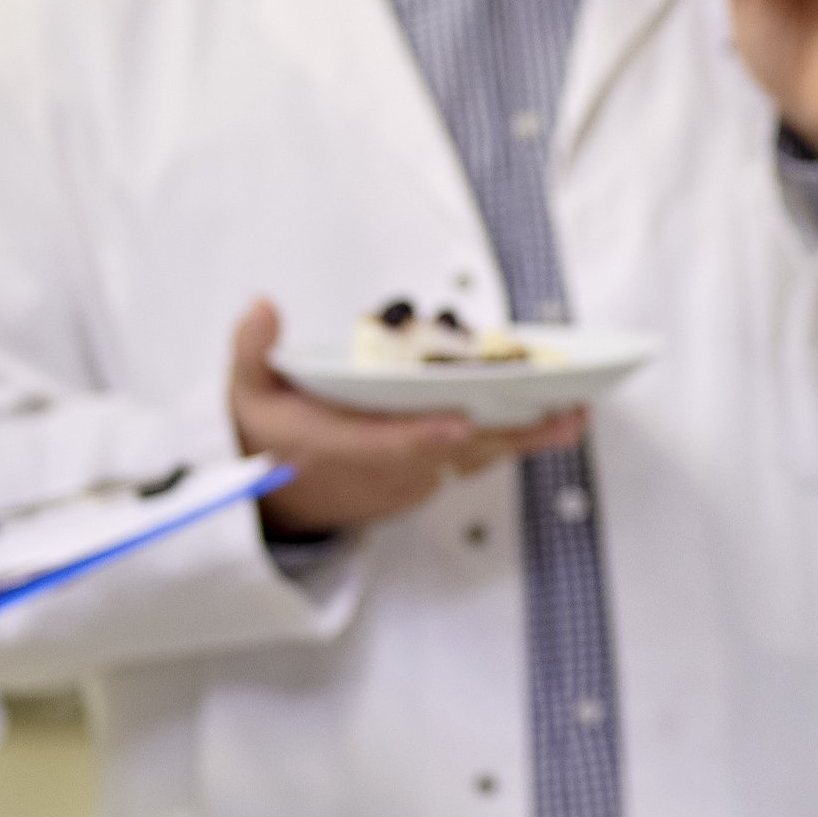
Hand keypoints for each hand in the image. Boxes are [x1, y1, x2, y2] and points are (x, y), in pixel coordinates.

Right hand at [228, 301, 581, 537]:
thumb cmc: (267, 442)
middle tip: (563, 415)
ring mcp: (405, 483)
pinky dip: (503, 444)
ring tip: (573, 416)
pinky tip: (544, 422)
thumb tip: (262, 307)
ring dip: (522, 441)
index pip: (386, 445)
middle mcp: (380, 471)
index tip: (459, 425)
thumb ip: (252, 350)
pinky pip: (468, 463)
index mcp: (336, 448)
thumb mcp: (244, 394)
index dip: (423, 437)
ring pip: (471, 460)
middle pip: (451, 454)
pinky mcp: (421, 485)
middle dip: (508, 436)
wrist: (276, 510)